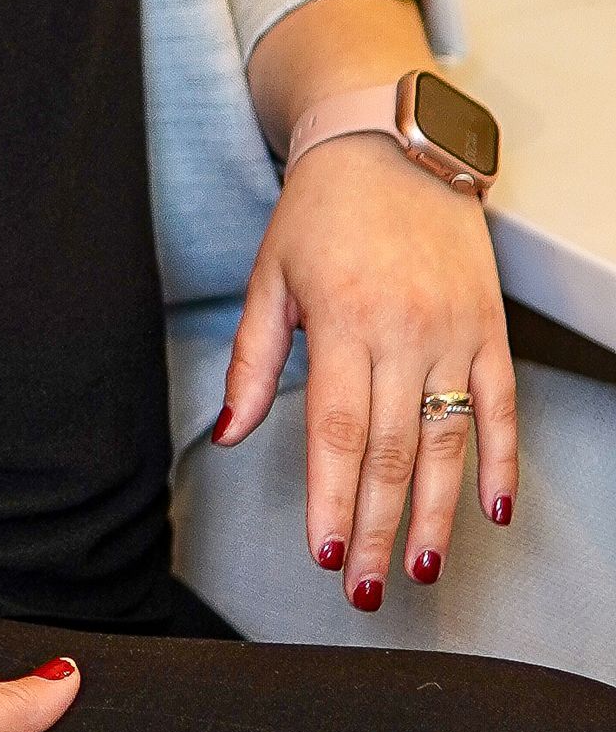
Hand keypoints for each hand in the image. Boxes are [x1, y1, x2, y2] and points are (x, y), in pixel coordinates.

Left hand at [216, 131, 515, 606]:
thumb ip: (251, 361)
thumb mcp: (270, 276)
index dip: (334, 498)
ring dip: (436, 512)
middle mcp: (403, 328)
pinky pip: (502, 404)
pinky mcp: (488, 325)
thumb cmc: (323, 209)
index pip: (337, 429)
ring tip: (421, 567)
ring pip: (448, 439)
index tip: (327, 553)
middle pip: (392, 450)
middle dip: (379, 528)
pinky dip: (501, 460)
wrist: (393, 142)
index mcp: (341, 318)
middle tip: (368, 589)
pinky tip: (493, 510)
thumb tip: (229, 433)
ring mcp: (453, 329)